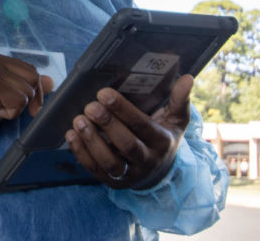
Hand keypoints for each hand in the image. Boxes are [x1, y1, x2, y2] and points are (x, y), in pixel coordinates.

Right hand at [0, 52, 53, 152]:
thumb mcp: (2, 95)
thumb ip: (23, 86)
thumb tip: (51, 81)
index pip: (32, 70)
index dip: (34, 92)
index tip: (27, 107)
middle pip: (33, 79)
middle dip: (26, 100)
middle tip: (5, 110)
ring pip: (26, 93)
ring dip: (14, 109)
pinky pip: (17, 103)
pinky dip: (8, 114)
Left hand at [65, 74, 193, 188]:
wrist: (159, 170)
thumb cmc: (164, 135)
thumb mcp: (176, 119)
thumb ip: (180, 99)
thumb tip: (188, 78)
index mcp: (162, 142)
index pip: (142, 126)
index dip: (123, 110)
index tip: (104, 93)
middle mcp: (147, 161)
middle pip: (127, 145)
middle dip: (107, 124)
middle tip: (90, 106)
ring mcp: (130, 175)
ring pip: (110, 163)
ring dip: (92, 141)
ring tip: (78, 120)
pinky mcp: (113, 182)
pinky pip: (95, 170)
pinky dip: (81, 153)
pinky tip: (71, 135)